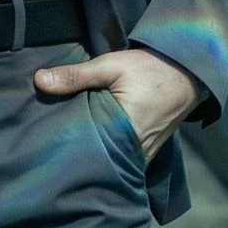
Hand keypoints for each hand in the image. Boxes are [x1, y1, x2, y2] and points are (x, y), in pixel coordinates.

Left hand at [32, 47, 199, 161]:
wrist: (188, 72)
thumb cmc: (150, 69)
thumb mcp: (111, 66)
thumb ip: (76, 76)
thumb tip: (38, 80)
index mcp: (124, 132)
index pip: (86, 151)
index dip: (64, 150)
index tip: (42, 146)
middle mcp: (135, 151)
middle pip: (96, 160)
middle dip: (74, 155)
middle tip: (46, 149)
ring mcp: (143, 155)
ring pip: (109, 161)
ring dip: (91, 155)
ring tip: (62, 148)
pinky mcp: (146, 151)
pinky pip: (122, 158)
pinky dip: (107, 152)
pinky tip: (89, 144)